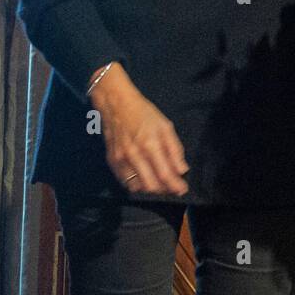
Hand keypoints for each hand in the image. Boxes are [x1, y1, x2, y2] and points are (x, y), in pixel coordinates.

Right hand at [90, 64, 189, 195]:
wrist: (115, 105)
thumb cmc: (143, 113)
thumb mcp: (165, 126)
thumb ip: (175, 150)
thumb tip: (182, 170)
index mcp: (150, 144)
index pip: (164, 175)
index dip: (175, 186)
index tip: (182, 189)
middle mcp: (134, 155)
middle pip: (151, 186)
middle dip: (165, 190)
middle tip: (173, 187)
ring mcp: (120, 160)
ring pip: (137, 187)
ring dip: (151, 188)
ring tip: (160, 182)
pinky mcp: (112, 161)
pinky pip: (125, 182)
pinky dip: (137, 184)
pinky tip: (145, 178)